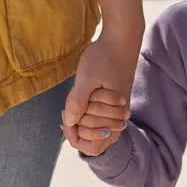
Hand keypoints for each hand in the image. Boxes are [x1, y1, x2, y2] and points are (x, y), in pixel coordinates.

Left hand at [62, 33, 138, 153]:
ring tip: (75, 98)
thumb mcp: (87, 78)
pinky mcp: (112, 103)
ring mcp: (115, 111)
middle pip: (91, 139)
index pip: (94, 147)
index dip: (75, 138)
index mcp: (114, 116)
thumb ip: (78, 102)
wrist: (120, 39)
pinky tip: (78, 96)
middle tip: (68, 105)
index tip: (65, 120)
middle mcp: (117, 118)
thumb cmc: (105, 57)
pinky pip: (95, 117)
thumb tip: (69, 122)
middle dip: (77, 124)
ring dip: (81, 117)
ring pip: (92, 128)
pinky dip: (84, 111)